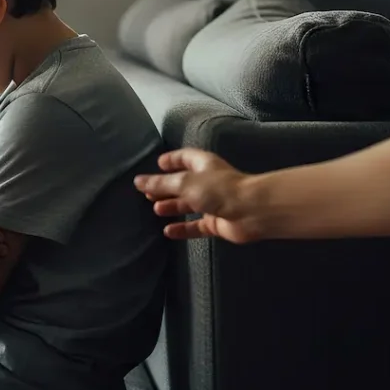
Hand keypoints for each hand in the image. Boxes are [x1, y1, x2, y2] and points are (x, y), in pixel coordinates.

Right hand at [135, 148, 264, 243]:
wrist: (251, 212)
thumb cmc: (217, 189)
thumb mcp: (185, 183)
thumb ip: (161, 184)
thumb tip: (138, 181)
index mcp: (202, 164)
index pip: (184, 158)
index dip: (171, 160)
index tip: (157, 165)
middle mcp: (207, 181)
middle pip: (183, 183)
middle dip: (167, 188)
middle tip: (149, 194)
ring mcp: (213, 203)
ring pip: (189, 204)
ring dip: (173, 206)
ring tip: (156, 210)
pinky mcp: (216, 222)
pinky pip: (196, 225)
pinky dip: (183, 228)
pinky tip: (168, 232)